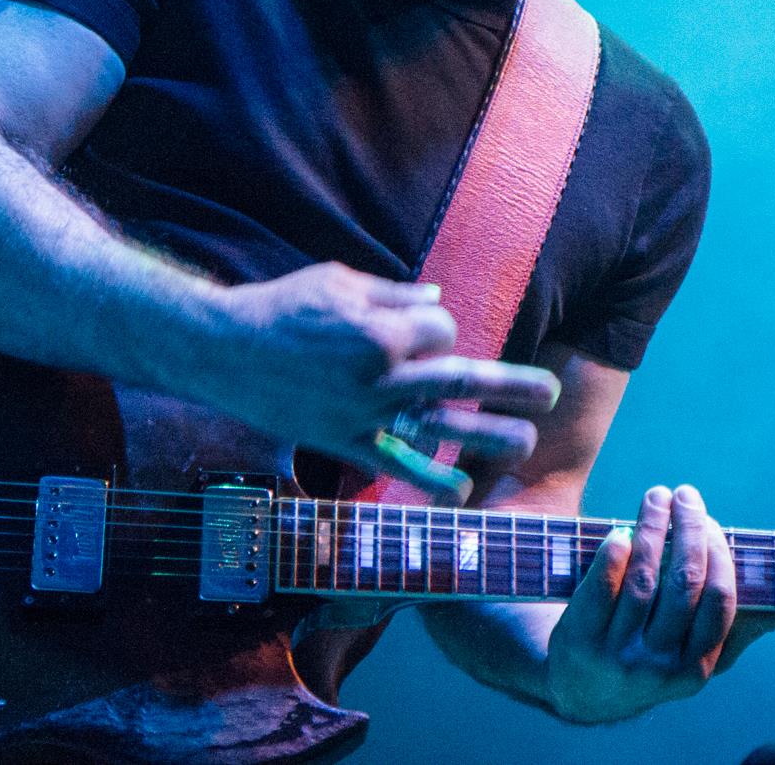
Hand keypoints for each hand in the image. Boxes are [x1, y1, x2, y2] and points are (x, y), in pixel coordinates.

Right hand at [209, 262, 559, 499]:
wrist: (222, 349)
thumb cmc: (282, 306)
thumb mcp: (339, 283)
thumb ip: (394, 296)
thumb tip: (437, 303)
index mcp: (381, 330)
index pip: (443, 332)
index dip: (441, 330)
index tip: (427, 331)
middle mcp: (378, 376)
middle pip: (462, 380)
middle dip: (513, 386)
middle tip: (552, 393)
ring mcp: (361, 413)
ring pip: (438, 426)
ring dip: (487, 435)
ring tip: (527, 441)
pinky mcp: (341, 441)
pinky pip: (393, 465)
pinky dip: (429, 478)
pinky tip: (462, 491)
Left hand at [543, 483, 774, 722]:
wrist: (583, 689)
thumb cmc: (655, 656)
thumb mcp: (699, 652)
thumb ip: (745, 625)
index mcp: (698, 667)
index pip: (720, 602)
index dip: (718, 554)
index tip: (709, 520)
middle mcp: (661, 667)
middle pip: (684, 585)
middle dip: (688, 530)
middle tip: (685, 496)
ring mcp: (619, 657)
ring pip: (644, 581)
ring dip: (653, 528)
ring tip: (656, 497)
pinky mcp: (580, 643)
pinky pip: (600, 591)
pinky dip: (614, 555)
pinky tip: (622, 531)